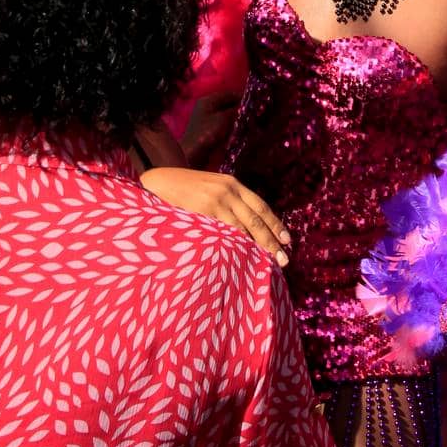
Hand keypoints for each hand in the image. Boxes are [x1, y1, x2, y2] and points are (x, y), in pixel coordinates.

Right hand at [138, 167, 291, 265]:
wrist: (158, 183)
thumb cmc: (185, 189)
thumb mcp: (212, 188)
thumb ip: (229, 201)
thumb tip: (247, 226)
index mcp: (232, 184)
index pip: (260, 206)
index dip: (275, 224)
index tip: (287, 240)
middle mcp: (228, 190)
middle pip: (256, 219)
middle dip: (271, 240)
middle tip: (284, 260)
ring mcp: (216, 201)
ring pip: (242, 228)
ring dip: (257, 247)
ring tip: (268, 264)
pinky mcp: (202, 212)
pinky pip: (223, 233)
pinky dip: (235, 246)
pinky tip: (243, 259)